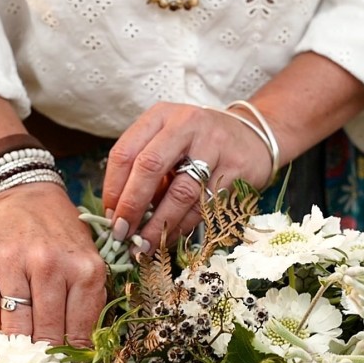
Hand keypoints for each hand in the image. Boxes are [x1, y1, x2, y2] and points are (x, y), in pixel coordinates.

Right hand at [0, 182, 106, 345]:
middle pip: (45, 331)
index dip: (72, 353)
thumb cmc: (65, 241)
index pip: (79, 330)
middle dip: (45, 351)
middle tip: (43, 358)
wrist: (30, 201)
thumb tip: (80, 352)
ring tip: (25, 334)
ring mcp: (14, 260)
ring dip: (19, 337)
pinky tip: (6, 308)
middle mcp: (50, 263)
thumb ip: (88, 305)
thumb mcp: (90, 266)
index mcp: (86, 269)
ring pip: (14, 324)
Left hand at [101, 102, 273, 252]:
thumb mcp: (170, 143)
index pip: (126, 152)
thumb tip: (121, 216)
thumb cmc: (202, 145)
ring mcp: (215, 145)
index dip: (113, 189)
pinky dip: (184, 227)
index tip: (110, 217)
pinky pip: (205, 205)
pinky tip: (170, 238)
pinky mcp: (236, 168)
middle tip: (122, 234)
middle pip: (149, 167)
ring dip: (159, 225)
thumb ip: (147, 171)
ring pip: (180, 192)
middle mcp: (187, 125)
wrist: (254, 138)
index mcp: (161, 116)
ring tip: (145, 246)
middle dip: (132, 206)